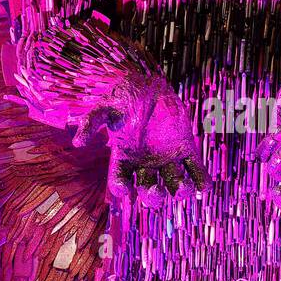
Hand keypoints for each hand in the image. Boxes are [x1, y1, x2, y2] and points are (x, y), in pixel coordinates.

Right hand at [13, 21, 206, 209]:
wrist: (148, 82)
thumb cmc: (124, 96)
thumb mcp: (106, 108)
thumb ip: (92, 123)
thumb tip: (78, 142)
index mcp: (125, 159)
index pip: (120, 183)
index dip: (122, 190)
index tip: (125, 190)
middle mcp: (145, 164)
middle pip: (148, 191)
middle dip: (152, 197)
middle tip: (155, 191)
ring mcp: (166, 158)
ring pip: (173, 184)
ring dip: (179, 192)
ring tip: (181, 189)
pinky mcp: (184, 148)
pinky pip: (195, 169)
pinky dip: (201, 181)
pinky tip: (203, 187)